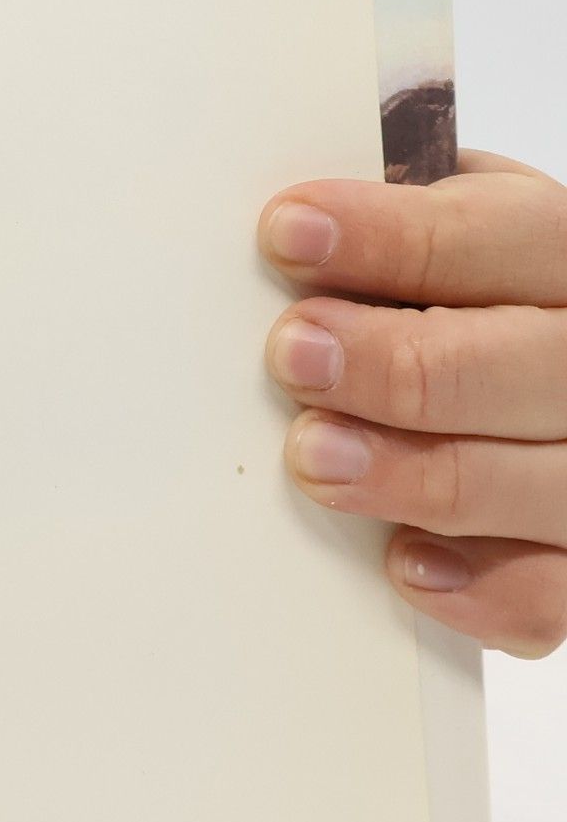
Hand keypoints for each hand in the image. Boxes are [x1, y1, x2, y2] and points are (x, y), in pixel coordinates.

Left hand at [262, 149, 566, 656]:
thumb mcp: (447, 236)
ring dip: (417, 474)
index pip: (499, 236)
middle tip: (294, 355)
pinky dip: (480, 588)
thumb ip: (391, 227)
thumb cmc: (465, 299)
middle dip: (397, 362)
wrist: (528, 373)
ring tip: (314, 457)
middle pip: (521, 365)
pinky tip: (403, 563)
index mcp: (564, 255)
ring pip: (540, 483)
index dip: (389, 236)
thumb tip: (283, 233)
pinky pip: (552, 594)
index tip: (287, 233)